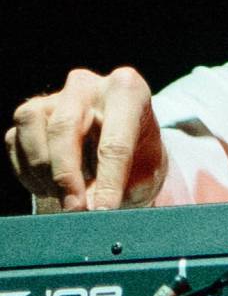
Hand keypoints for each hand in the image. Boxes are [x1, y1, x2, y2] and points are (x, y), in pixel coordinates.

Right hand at [5, 67, 166, 210]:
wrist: (126, 152)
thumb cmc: (140, 159)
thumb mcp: (143, 175)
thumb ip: (120, 189)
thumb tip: (89, 209)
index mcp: (128, 90)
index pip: (115, 139)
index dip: (109, 180)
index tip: (104, 210)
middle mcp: (89, 85)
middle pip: (65, 127)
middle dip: (67, 175)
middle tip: (76, 209)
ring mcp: (55, 95)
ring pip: (32, 125)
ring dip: (43, 170)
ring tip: (64, 196)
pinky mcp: (31, 113)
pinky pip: (15, 140)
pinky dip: (28, 171)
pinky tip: (49, 187)